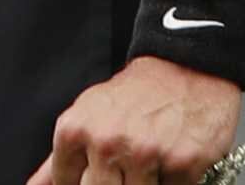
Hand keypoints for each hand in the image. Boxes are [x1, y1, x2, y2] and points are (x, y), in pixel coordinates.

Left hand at [28, 55, 243, 184]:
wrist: (185, 69)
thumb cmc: (135, 95)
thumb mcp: (87, 116)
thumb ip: (59, 159)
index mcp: (75, 131)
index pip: (65, 183)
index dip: (82, 182)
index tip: (100, 171)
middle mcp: (106, 142)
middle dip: (114, 181)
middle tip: (124, 163)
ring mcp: (144, 155)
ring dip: (143, 181)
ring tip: (148, 158)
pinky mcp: (181, 164)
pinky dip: (171, 181)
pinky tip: (169, 157)